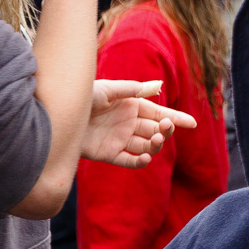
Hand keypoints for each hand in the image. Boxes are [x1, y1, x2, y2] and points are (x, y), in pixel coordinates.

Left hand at [81, 80, 196, 168]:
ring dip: (155, 145)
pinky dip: (140, 162)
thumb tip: (157, 87)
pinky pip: (129, 161)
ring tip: (155, 142)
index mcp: (132, 106)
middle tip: (165, 128)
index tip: (193, 124)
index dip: (176, 118)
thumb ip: (131, 89)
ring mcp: (120, 140)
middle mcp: (129, 124)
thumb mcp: (106, 88)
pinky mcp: (109, 154)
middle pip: (156, 130)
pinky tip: (145, 158)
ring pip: (146, 145)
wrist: (56, 118)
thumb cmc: (81, 98)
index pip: (160, 113)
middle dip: (166, 130)